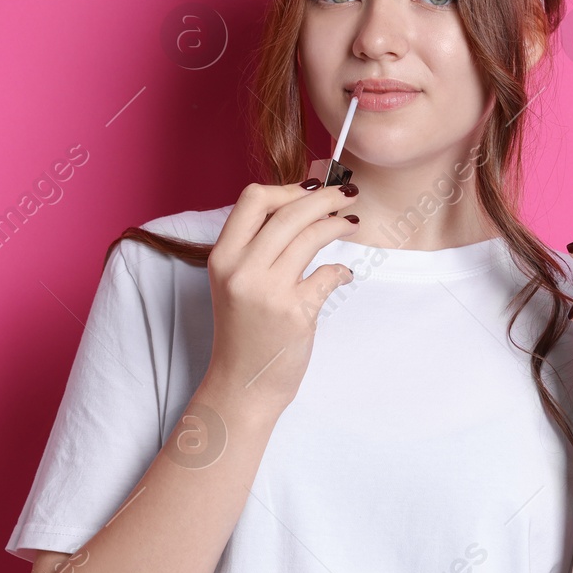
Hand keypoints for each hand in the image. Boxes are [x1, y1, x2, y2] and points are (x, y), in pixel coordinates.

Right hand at [203, 180, 360, 413]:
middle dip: (325, 197)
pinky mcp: (295, 312)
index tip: (312, 190)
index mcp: (222, 257)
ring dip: (337, 224)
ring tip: (351, 224)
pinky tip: (343, 274)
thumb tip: (300, 206)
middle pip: (288, 212)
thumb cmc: (244, 331)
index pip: (253, 199)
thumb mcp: (235, 282)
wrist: (243, 384)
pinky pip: (328, 274)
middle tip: (346, 194)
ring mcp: (268, 291)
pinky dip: (341, 271)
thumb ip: (257, 247)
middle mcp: (241, 270)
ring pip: (310, 235)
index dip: (288, 188)